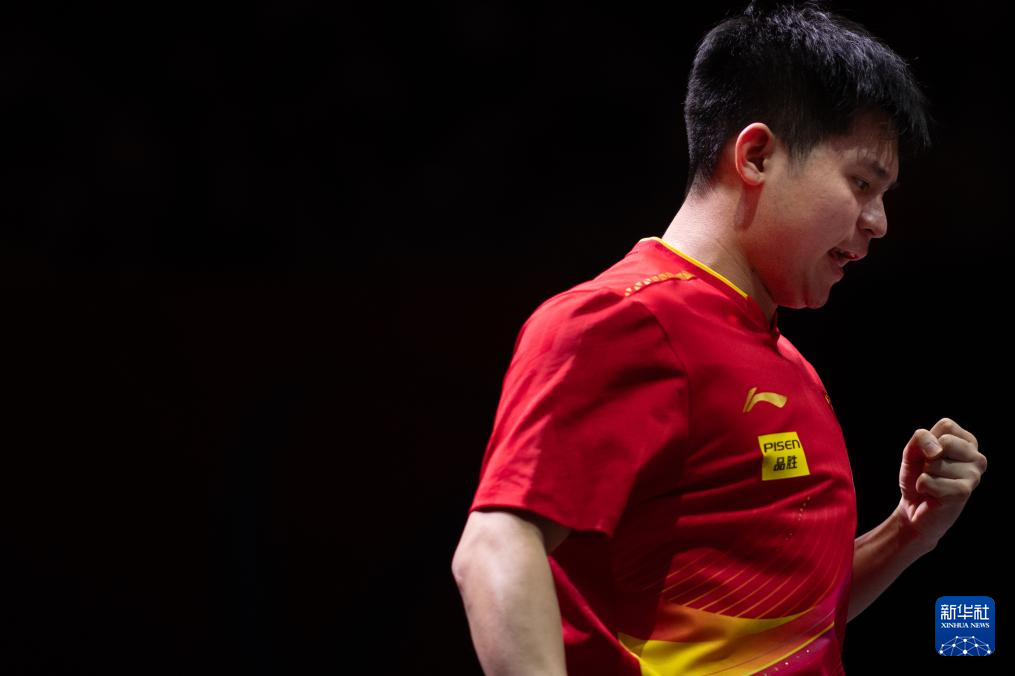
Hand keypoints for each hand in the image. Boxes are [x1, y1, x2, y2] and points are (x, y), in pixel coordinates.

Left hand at [896, 418, 986, 550]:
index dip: (928, 440)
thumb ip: (921, 438)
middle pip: (943, 443)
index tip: (930, 456)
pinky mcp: (963, 492)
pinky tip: (932, 494)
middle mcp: (977, 458)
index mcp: (968, 443)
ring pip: (933, 464)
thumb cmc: (917, 475)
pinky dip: (922, 487)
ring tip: (934, 484)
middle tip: (931, 472)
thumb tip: (937, 449)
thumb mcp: (913, 451)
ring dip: (924, 475)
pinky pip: (927, 480)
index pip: (947, 426)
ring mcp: (974, 476)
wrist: (914, 507)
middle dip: (927, 458)